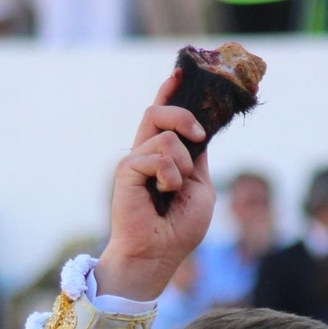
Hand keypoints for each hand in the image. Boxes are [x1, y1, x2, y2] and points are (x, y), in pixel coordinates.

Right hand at [95, 71, 215, 302]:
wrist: (158, 254)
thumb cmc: (179, 229)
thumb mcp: (201, 188)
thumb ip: (197, 158)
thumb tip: (196, 131)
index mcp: (164, 158)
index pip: (165, 118)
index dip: (171, 93)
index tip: (178, 74)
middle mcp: (146, 155)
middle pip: (159, 112)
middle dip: (182, 115)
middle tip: (196, 137)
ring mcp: (134, 161)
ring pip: (165, 135)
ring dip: (181, 164)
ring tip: (174, 191)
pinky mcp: (126, 170)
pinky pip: (155, 155)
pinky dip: (169, 174)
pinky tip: (164, 193)